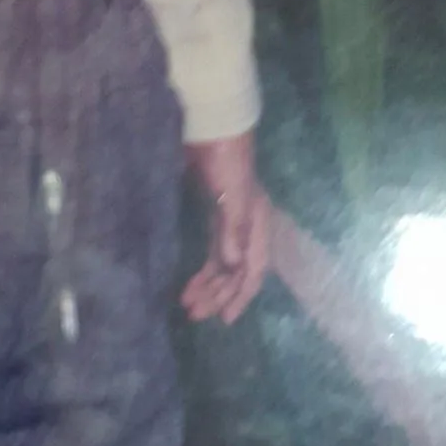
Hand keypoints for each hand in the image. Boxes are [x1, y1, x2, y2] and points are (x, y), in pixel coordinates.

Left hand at [181, 131, 269, 324]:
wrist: (213, 127)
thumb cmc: (225, 159)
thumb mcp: (231, 194)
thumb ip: (233, 229)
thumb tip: (234, 264)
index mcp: (258, 225)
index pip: (253, 271)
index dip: (240, 296)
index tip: (225, 318)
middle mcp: (248, 228)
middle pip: (235, 273)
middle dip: (218, 295)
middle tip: (195, 315)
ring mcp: (231, 222)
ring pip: (222, 265)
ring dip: (208, 286)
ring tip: (187, 305)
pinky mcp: (215, 214)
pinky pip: (212, 252)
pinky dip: (202, 270)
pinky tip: (189, 284)